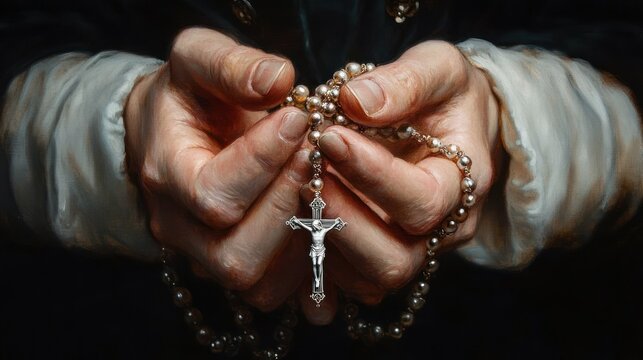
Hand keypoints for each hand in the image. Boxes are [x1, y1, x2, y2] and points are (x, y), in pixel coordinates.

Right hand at [124, 27, 309, 310]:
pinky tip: (318, 214)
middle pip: (235, 253)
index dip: (263, 160)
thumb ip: (230, 65)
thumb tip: (279, 77)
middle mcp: (181, 228)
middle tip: (315, 154)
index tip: (298, 118)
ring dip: (301, 237)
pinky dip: (305, 261)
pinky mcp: (238, 267)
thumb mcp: (197, 60)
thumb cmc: (188, 98)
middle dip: (287, 203)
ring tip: (319, 184)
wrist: (174, 134)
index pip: (213, 193)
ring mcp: (207, 255)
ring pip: (257, 283)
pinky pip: (276, 290)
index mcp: (166, 174)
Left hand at [309, 41, 500, 313]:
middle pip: (395, 261)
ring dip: (325, 240)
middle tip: (307, 173)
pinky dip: (317, 256)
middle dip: (342, 220)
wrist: (448, 124)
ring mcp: (410, 250)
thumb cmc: (445, 96)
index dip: (371, 174)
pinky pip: (347, 282)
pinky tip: (296, 213)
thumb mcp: (438, 69)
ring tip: (299, 188)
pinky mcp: (378, 259)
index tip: (328, 136)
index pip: (421, 201)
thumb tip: (356, 101)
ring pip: (367, 281)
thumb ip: (405, 82)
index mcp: (462, 185)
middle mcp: (439, 231)